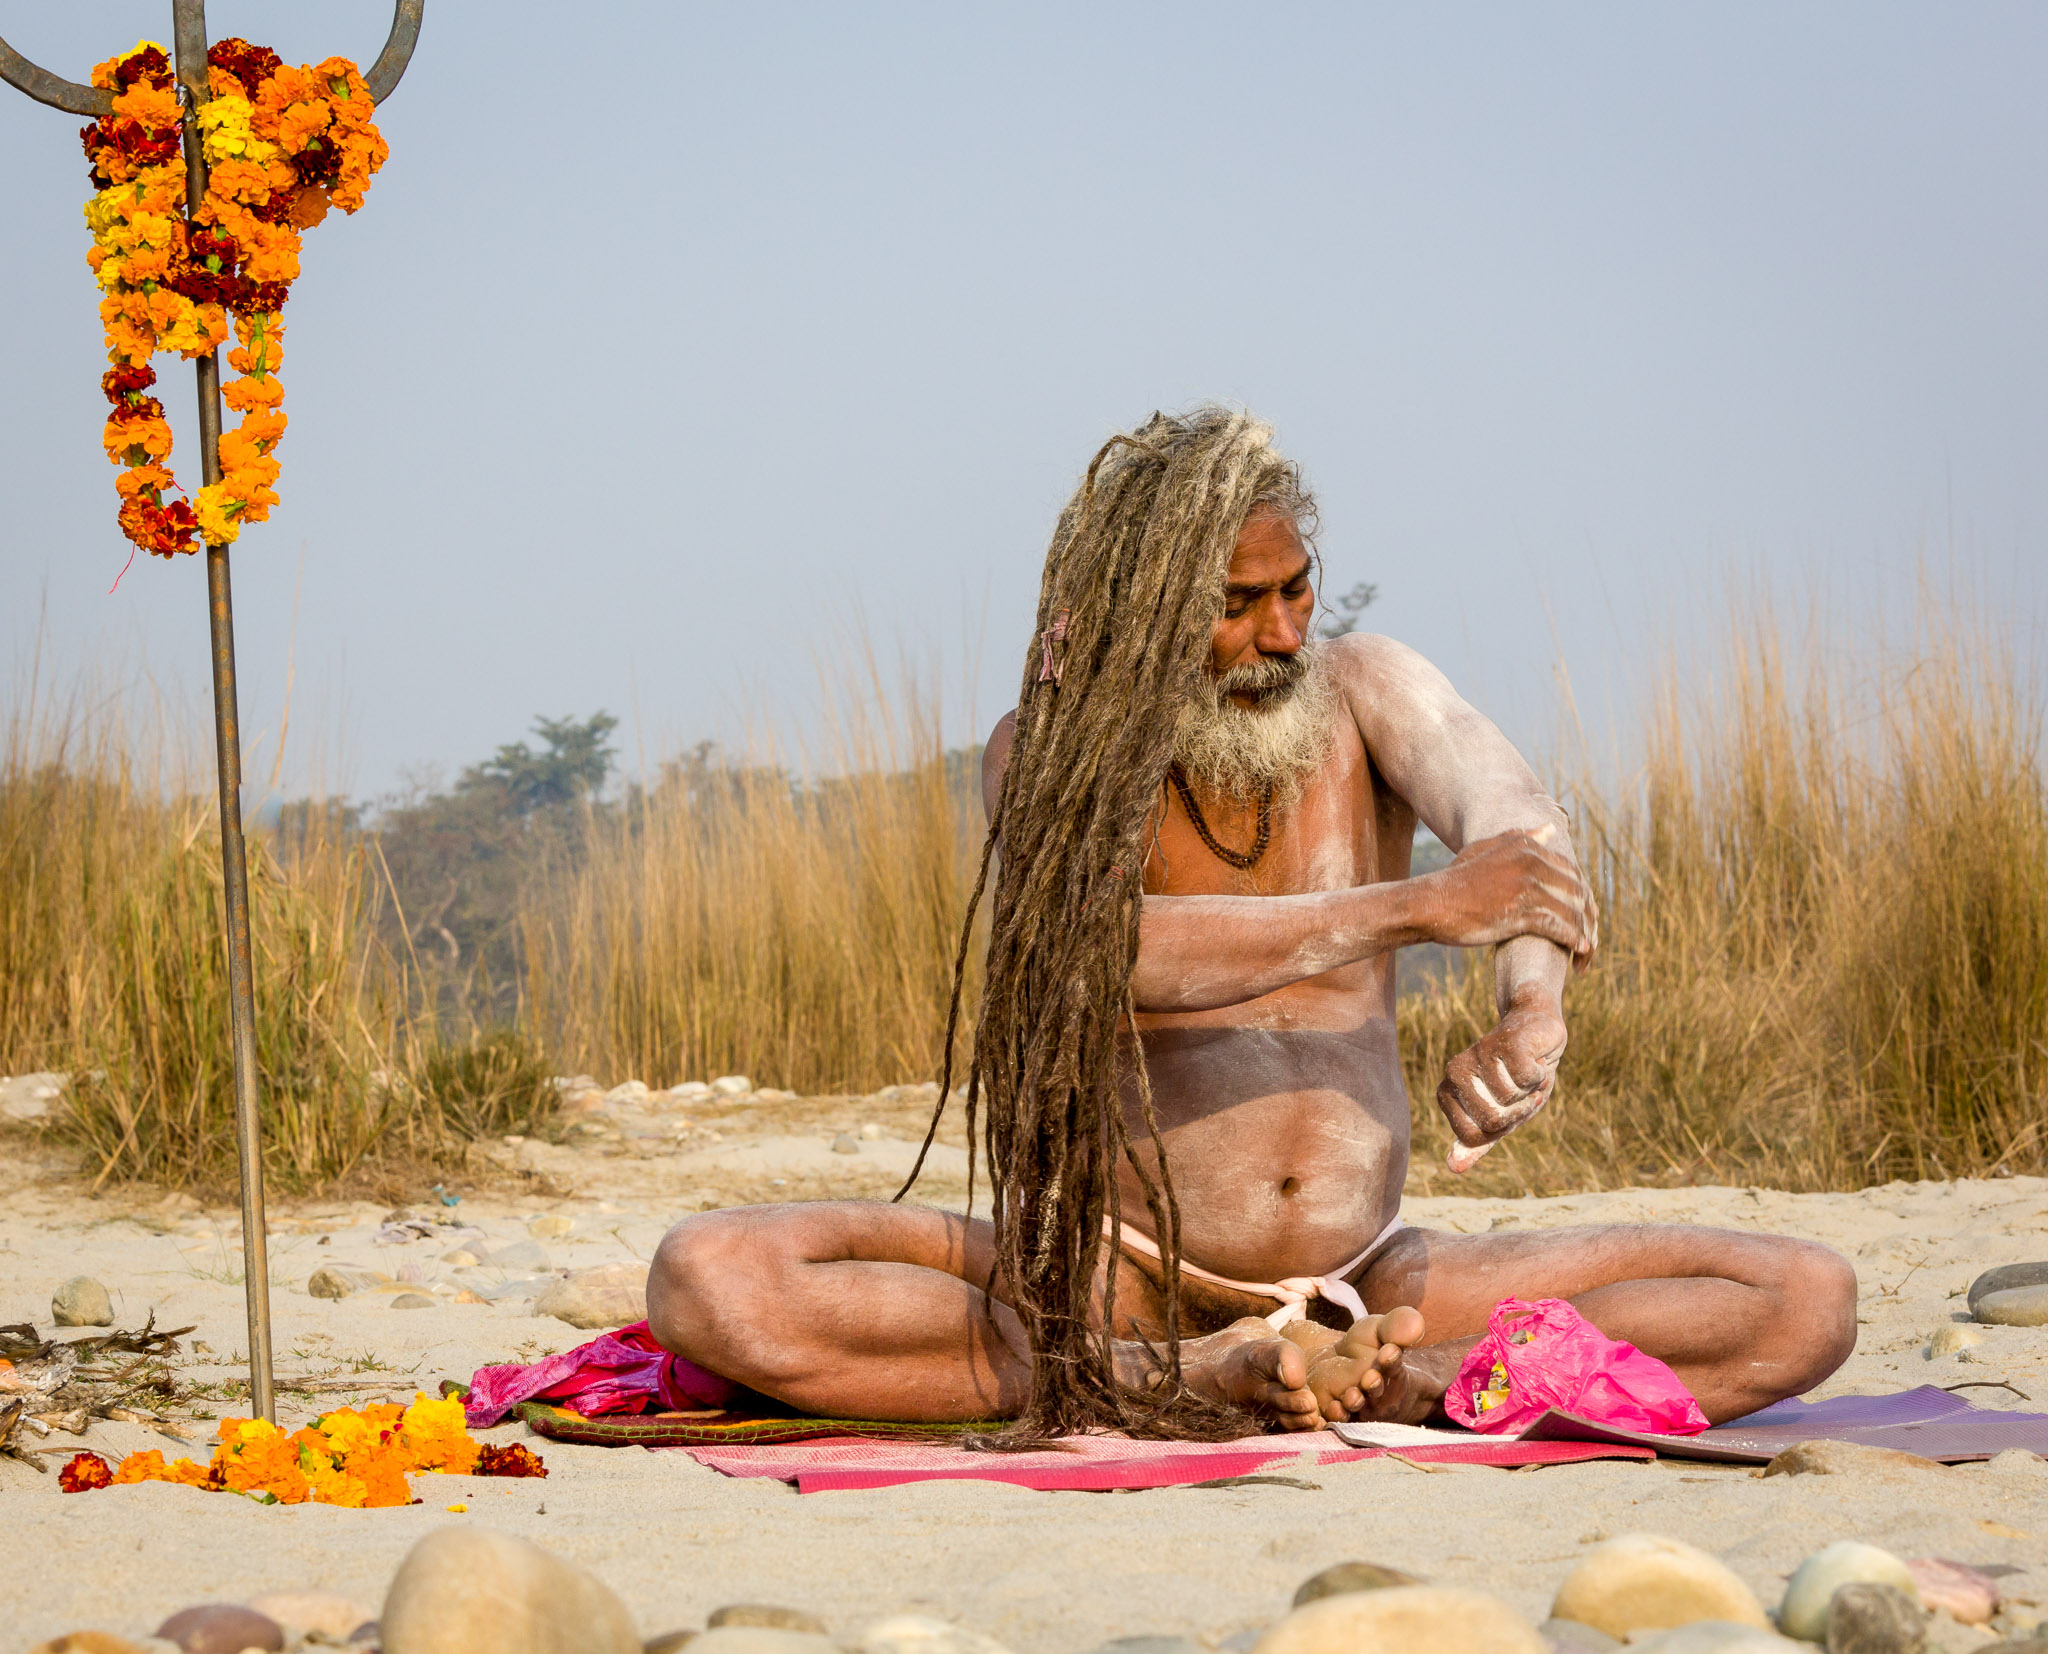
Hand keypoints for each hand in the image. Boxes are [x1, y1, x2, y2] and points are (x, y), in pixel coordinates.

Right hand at [1415, 827, 1597, 965]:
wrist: (1430, 904)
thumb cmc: (1455, 881)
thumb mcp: (1483, 849)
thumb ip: (1518, 837)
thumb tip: (1550, 828)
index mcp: (1526, 846)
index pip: (1571, 872)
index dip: (1582, 898)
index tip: (1584, 918)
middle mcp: (1530, 862)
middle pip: (1577, 892)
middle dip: (1589, 918)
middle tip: (1589, 939)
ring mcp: (1526, 886)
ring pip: (1572, 912)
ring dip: (1584, 935)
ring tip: (1586, 954)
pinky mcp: (1520, 912)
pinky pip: (1559, 928)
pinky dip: (1574, 942)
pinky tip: (1579, 952)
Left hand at [1438, 994, 1566, 1171]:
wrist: (1537, 1031)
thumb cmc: (1515, 1078)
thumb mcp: (1499, 1116)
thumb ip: (1478, 1142)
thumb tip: (1453, 1168)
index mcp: (1447, 1093)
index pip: (1473, 1137)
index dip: (1500, 1130)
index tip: (1508, 1110)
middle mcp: (1454, 1072)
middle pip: (1491, 1121)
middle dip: (1518, 1112)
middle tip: (1522, 1091)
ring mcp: (1477, 1054)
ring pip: (1510, 1099)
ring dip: (1531, 1091)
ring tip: (1527, 1072)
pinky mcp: (1504, 1041)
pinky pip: (1526, 1078)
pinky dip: (1540, 1075)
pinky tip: (1536, 1059)